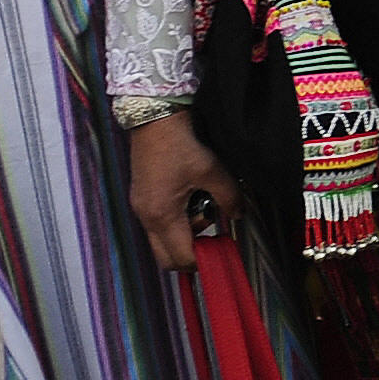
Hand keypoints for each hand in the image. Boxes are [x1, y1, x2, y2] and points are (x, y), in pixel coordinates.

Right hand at [127, 115, 241, 273]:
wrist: (154, 120)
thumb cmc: (179, 144)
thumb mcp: (213, 171)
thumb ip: (229, 197)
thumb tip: (238, 214)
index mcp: (163, 215)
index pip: (180, 256)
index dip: (202, 260)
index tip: (220, 251)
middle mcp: (146, 217)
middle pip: (165, 257)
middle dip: (190, 254)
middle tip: (211, 239)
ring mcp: (140, 209)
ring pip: (161, 241)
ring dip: (184, 235)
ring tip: (202, 209)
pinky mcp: (141, 199)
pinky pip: (157, 225)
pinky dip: (175, 222)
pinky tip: (190, 200)